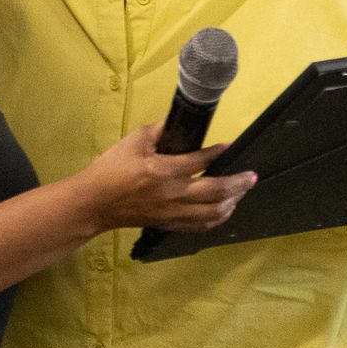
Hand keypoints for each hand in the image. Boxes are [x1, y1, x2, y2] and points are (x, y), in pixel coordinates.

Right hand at [75, 122, 255, 233]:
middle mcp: (173, 194)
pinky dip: (216, 218)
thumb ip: (158, 130)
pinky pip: (199, 225)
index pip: (199, 161)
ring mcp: (172, 212)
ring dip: (232, 202)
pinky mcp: (168, 224)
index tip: (230, 145)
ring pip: (212, 212)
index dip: (218, 152)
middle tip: (252, 176)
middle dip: (238, 183)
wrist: (94, 203)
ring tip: (241, 192)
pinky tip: (224, 210)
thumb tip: (177, 121)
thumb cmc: (110, 170)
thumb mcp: (132, 141)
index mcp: (163, 171)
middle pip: (215, 191)